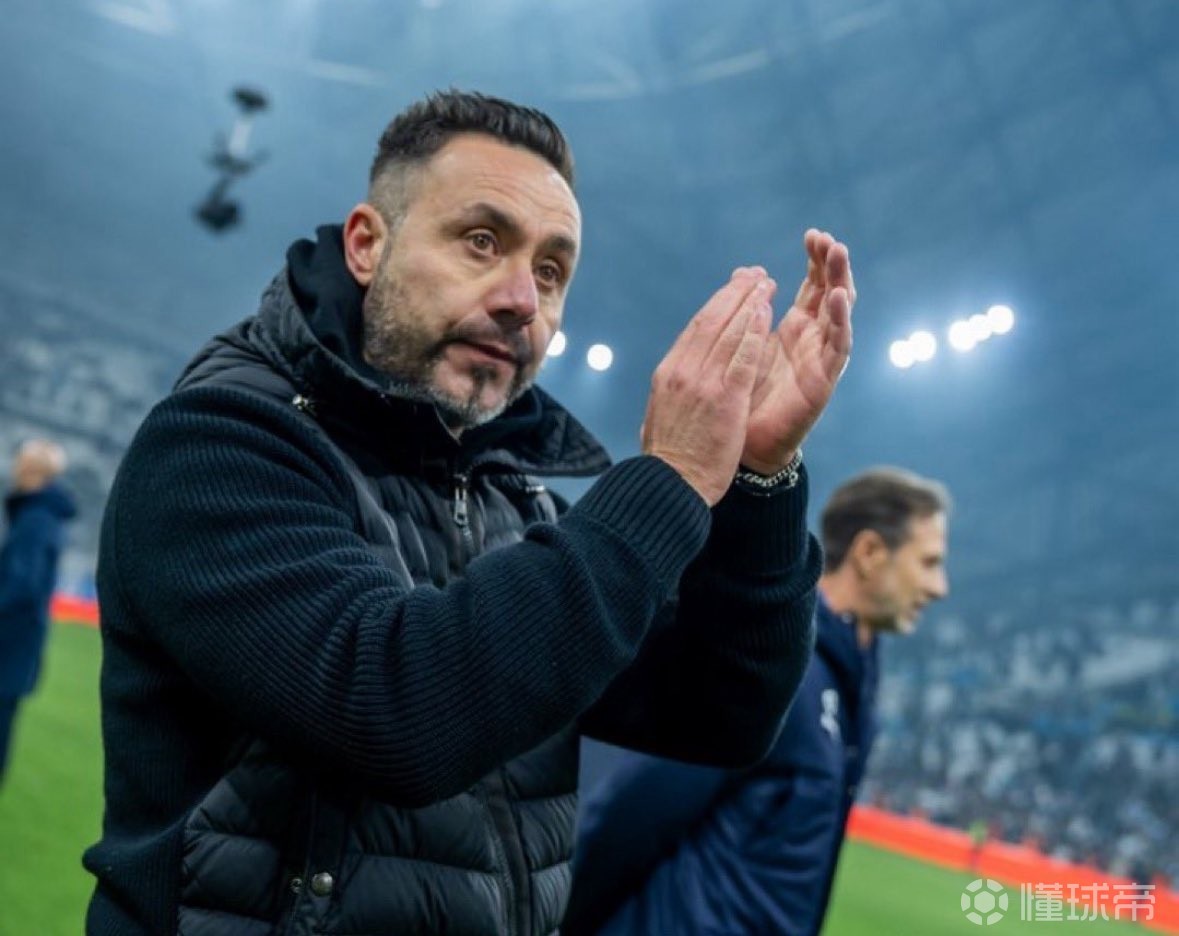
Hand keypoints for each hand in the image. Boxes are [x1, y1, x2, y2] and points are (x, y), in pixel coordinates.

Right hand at [641, 268, 774, 505]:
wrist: (668, 486)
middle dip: (735, 294)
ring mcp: (702, 383)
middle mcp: (682, 371)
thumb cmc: (669, 459)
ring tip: (766, 283)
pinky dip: (754, 332)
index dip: (718, 305)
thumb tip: (674, 382)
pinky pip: (742, 357)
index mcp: (668, 373)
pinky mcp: (724, 398)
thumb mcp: (662, 415)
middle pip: (711, 320)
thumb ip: (673, 393)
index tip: (734, 290)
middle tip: (755, 275)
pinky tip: (766, 313)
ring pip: (728, 331)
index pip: (695, 330)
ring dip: (749, 303)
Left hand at [740, 230, 854, 474]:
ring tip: (838, 254)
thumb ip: (751, 311)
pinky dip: (840, 320)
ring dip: (841, 281)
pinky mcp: (825, 380)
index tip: (812, 234)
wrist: (749, 444)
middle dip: (831, 264)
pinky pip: (838, 346)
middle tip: (827, 238)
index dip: (815, 260)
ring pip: (840, 313)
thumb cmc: (747, 395)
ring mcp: (822, 358)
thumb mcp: (747, 343)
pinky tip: (838, 297)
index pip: (813, 285)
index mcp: (797, 328)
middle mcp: (815, 339)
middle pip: (831, 292)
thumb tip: (743, 271)